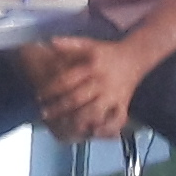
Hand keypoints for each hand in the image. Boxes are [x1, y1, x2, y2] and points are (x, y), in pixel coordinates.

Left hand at [25, 35, 142, 143]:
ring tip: (62, 126)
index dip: (50, 89)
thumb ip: (69, 43)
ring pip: (93, 112)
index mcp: (91, 66)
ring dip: (77, 121)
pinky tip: (93, 133)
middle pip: (76, 98)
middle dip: (58, 108)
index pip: (66, 80)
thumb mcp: (89, 43)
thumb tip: (49, 41)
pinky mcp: (123, 104)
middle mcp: (102, 82)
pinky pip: (116, 120)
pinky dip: (106, 128)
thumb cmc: (107, 52)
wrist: (136, 57)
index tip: (39, 96)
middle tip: (44, 114)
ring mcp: (113, 95)